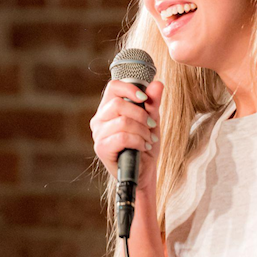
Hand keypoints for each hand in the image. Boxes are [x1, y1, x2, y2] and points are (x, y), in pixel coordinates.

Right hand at [90, 79, 163, 193]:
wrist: (144, 172)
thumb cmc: (144, 145)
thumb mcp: (152, 120)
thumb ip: (153, 102)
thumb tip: (158, 84)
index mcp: (108, 109)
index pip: (113, 87)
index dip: (130, 89)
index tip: (144, 98)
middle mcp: (99, 120)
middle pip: (117, 104)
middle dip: (140, 115)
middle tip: (151, 126)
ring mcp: (98, 134)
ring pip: (122, 121)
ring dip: (142, 131)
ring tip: (148, 139)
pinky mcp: (101, 148)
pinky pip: (122, 137)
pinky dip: (138, 141)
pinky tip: (143, 146)